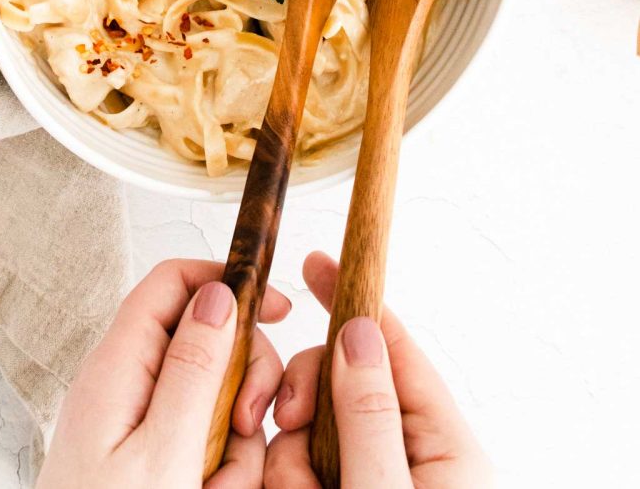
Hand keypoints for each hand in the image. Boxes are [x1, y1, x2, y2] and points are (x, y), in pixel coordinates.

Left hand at [38, 259, 288, 488]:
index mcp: (119, 367)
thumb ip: (193, 370)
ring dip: (235, 443)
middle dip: (243, 379)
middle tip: (247, 425)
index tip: (277, 307)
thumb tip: (219, 294)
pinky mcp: (154, 459)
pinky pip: (208, 443)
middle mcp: (128, 385)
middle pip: (207, 338)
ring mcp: (141, 423)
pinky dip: (222, 471)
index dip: (228, 281)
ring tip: (216, 488)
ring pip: (217, 398)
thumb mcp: (162, 454)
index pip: (173, 282)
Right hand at [265, 251, 493, 488]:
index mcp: (443, 445)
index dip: (354, 301)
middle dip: (306, 404)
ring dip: (292, 463)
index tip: (317, 264)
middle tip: (290, 427)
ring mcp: (372, 477)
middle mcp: (408, 455)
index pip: (395, 350)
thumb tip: (357, 332)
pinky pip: (297, 466)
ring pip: (309, 431)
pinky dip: (288, 482)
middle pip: (341, 384)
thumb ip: (369, 417)